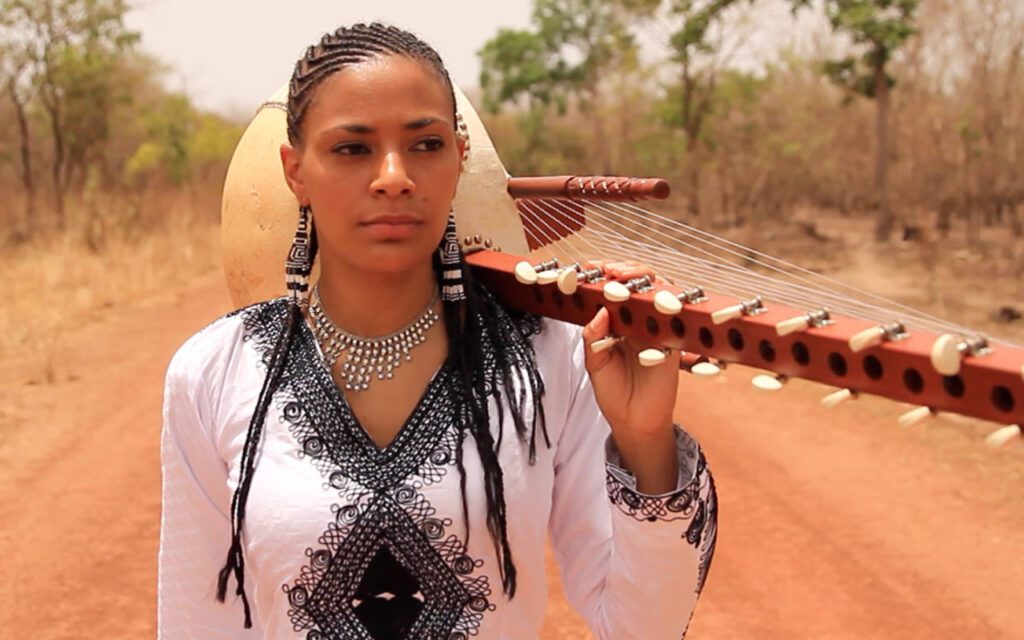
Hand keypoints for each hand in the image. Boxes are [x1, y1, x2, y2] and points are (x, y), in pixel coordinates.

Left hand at [580, 260, 679, 491]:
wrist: (634, 422)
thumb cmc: (613, 393)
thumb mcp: (594, 364)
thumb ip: (593, 338)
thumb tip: (599, 312)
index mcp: (617, 323)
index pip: (613, 290)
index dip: (603, 275)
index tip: (589, 267)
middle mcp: (638, 321)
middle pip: (638, 283)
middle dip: (624, 269)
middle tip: (609, 270)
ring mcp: (657, 328)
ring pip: (658, 291)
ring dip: (642, 278)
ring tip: (622, 277)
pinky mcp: (674, 341)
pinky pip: (673, 315)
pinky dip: (663, 302)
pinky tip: (647, 298)